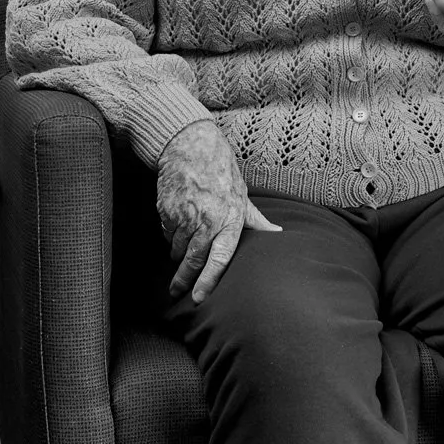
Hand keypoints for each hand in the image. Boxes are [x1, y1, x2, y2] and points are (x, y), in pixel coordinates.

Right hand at [155, 119, 280, 303]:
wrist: (190, 146)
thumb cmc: (220, 171)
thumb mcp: (242, 195)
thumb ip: (256, 220)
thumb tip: (277, 234)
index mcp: (229, 219)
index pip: (219, 258)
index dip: (209, 281)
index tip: (200, 297)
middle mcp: (206, 220)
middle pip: (193, 260)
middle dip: (183, 280)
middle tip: (177, 292)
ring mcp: (184, 216)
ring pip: (176, 249)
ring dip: (177, 254)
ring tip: (182, 248)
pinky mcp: (166, 211)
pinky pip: (166, 233)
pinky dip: (170, 234)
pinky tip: (177, 222)